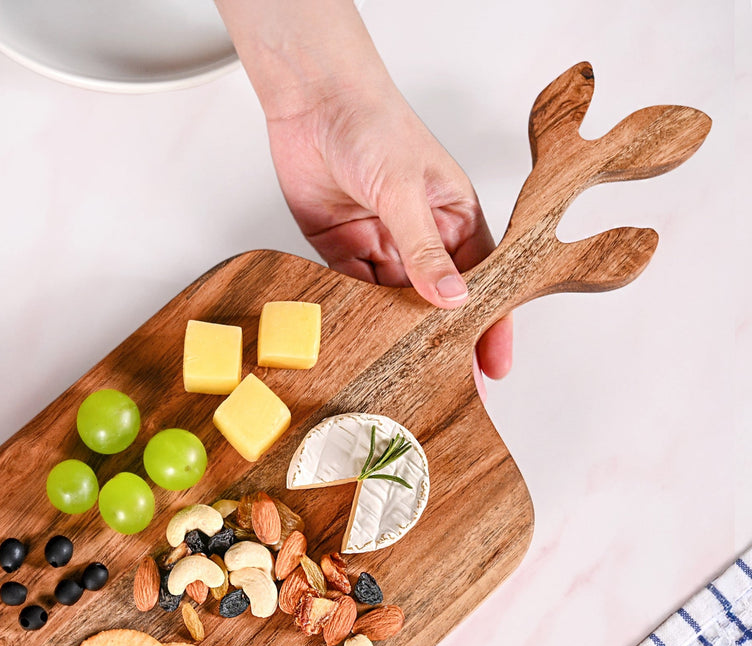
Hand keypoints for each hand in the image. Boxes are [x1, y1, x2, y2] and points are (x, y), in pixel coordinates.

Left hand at [265, 84, 512, 391]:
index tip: (494, 364)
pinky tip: (363, 343)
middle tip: (447, 385)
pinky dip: (358, 317)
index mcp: (455, 218)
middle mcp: (421, 237)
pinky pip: (355, 294)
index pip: (481, 280)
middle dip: (442, 342)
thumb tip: (451, 299)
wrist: (311, 102)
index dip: (489, 322)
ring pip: (394, 305)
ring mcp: (382, 246)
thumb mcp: (406, 188)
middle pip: (436, 302)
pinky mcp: (343, 251)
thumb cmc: (373, 123)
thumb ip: (424, 248)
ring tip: (403, 376)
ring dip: (397, 337)